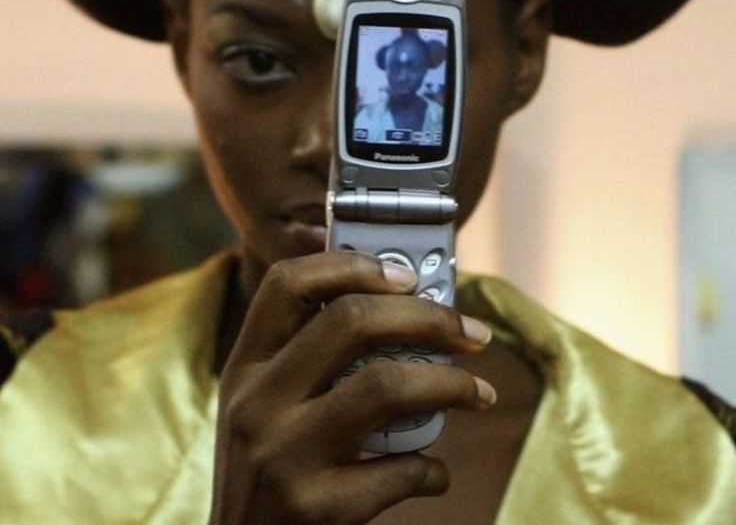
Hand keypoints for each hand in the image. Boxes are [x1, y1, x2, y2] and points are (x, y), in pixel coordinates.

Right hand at [208, 252, 494, 524]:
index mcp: (245, 366)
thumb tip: (402, 308)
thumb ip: (308, 359)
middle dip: (428, 317)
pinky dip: (432, 468)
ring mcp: (282, 455)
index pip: (287, 283)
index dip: (350, 265)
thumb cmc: (271, 472)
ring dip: (451, 384)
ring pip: (386, 384)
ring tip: (480, 393)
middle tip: (473, 333)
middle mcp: (256, 402)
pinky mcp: (314, 509)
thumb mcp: (264, 407)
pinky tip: (434, 472)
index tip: (406, 275)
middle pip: (350, 321)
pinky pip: (400, 469)